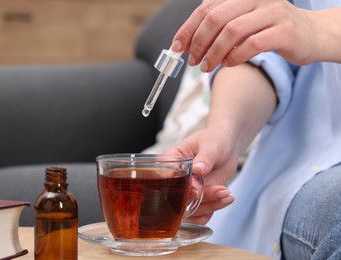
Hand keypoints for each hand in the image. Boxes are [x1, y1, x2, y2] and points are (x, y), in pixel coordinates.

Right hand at [165, 126, 238, 223]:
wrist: (227, 146)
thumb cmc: (215, 140)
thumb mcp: (211, 145)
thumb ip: (204, 159)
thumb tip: (198, 170)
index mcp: (169, 162)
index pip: (167, 180)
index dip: (181, 187)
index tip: (197, 188)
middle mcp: (174, 180)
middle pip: (178, 198)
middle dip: (200, 199)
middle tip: (222, 191)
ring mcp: (185, 191)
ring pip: (190, 209)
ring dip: (210, 206)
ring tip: (227, 194)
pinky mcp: (196, 199)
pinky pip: (200, 214)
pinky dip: (212, 209)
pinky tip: (226, 199)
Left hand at [172, 0, 340, 71]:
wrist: (314, 35)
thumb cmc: (274, 32)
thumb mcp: (245, 24)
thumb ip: (220, 29)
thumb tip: (189, 44)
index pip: (207, 7)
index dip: (188, 27)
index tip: (177, 46)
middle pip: (216, 17)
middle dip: (199, 41)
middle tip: (192, 60)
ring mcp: (273, 13)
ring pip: (232, 31)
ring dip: (214, 52)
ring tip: (206, 67)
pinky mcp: (285, 31)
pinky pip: (252, 44)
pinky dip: (235, 57)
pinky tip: (229, 64)